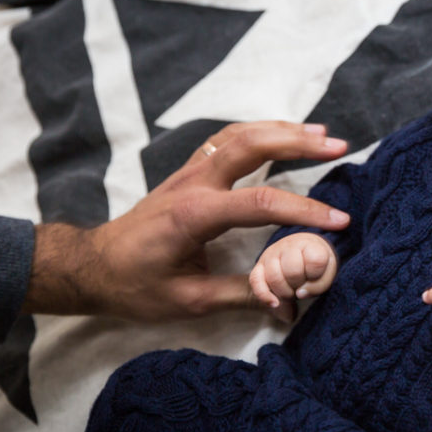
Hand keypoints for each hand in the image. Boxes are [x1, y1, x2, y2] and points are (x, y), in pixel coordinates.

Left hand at [22, 121, 349, 320]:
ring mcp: (191, 172)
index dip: (304, 210)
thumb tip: (288, 299)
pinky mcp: (191, 171)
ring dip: (284, 130)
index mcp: (194, 214)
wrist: (92, 265)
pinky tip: (284, 134)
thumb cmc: (135, 285)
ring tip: (322, 135)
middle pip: (252, 145)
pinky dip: (262, 131)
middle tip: (339, 146)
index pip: (260, 203)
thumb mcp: (188, 301)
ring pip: (241, 134)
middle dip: (298, 143)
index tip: (338, 220)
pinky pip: (230, 139)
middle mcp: (194, 183)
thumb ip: (242, 295)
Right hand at [250, 233, 338, 322]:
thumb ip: (318, 286)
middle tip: (301, 287)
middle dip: (299, 286)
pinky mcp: (259, 266)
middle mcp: (288, 246)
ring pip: (274, 277)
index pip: (315, 261)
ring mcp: (271, 254)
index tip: (315, 277)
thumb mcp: (325, 274)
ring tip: (291, 293)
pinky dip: (264, 296)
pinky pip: (255, 281)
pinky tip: (274, 304)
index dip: (316, 275)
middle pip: (293, 271)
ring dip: (284, 293)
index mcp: (309, 244)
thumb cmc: (314, 266)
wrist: (299, 254)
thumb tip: (300, 295)